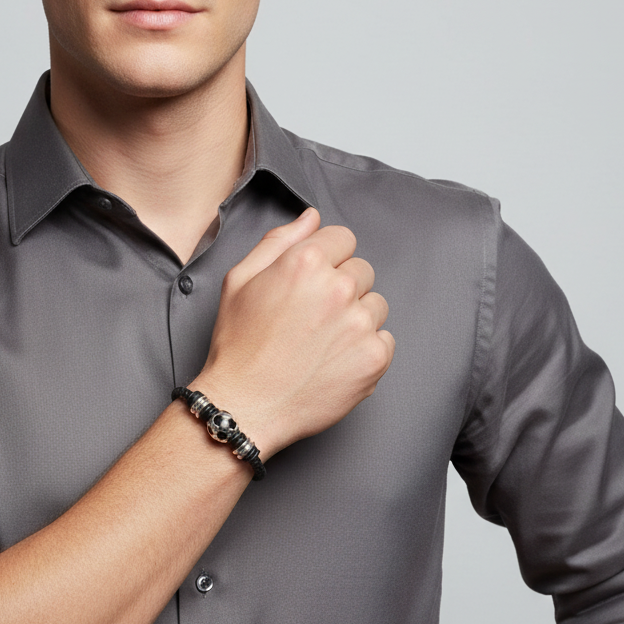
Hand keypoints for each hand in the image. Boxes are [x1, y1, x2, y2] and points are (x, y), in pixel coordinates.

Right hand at [192, 207, 394, 457]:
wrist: (245, 405)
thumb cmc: (239, 347)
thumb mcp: (241, 281)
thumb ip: (280, 241)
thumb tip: (312, 217)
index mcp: (306, 262)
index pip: (343, 239)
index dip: (326, 260)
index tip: (311, 284)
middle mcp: (338, 288)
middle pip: (362, 271)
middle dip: (342, 289)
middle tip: (311, 319)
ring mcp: (359, 324)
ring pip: (376, 306)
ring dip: (356, 319)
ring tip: (322, 343)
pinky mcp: (373, 358)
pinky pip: (385, 340)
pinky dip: (365, 350)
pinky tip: (334, 362)